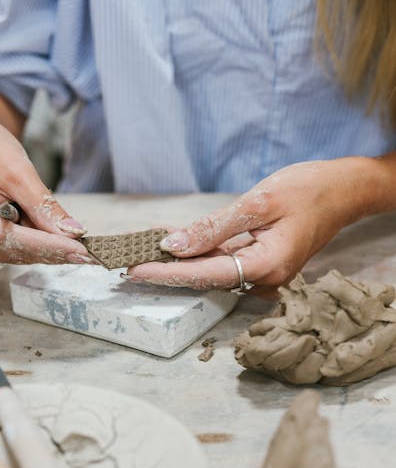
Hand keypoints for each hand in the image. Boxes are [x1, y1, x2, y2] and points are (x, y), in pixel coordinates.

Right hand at [0, 108, 93, 263]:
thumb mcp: (19, 171)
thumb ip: (44, 206)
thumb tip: (72, 234)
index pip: (5, 237)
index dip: (44, 245)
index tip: (78, 250)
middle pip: (11, 250)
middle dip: (51, 249)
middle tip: (88, 252)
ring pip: (15, 254)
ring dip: (45, 247)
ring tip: (73, 239)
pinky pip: (13, 251)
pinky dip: (36, 244)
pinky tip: (56, 239)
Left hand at [128, 159, 378, 297]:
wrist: (343, 191)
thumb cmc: (308, 190)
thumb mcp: (259, 202)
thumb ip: (214, 226)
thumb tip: (175, 245)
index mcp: (267, 266)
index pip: (205, 274)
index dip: (166, 272)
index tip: (133, 268)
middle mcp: (264, 278)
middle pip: (204, 278)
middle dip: (163, 270)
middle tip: (124, 261)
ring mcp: (262, 273)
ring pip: (209, 270)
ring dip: (176, 261)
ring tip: (138, 251)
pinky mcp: (258, 262)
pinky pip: (221, 260)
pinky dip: (195, 252)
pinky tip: (169, 242)